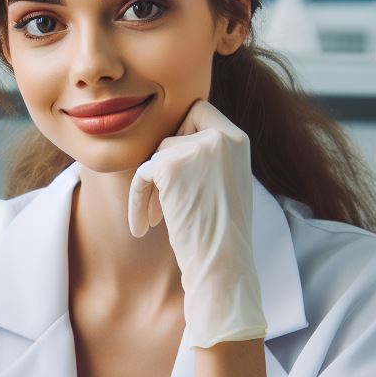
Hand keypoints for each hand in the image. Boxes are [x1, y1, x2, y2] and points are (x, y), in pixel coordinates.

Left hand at [128, 99, 266, 347]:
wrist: (223, 265)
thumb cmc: (224, 235)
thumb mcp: (227, 183)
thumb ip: (209, 158)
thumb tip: (173, 140)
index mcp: (238, 139)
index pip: (200, 111)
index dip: (182, 135)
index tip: (175, 170)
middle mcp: (220, 137)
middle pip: (174, 130)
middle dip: (163, 161)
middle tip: (162, 196)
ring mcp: (195, 150)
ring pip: (156, 154)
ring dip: (150, 187)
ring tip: (155, 218)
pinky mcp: (170, 167)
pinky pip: (141, 175)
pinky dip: (137, 200)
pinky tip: (141, 227)